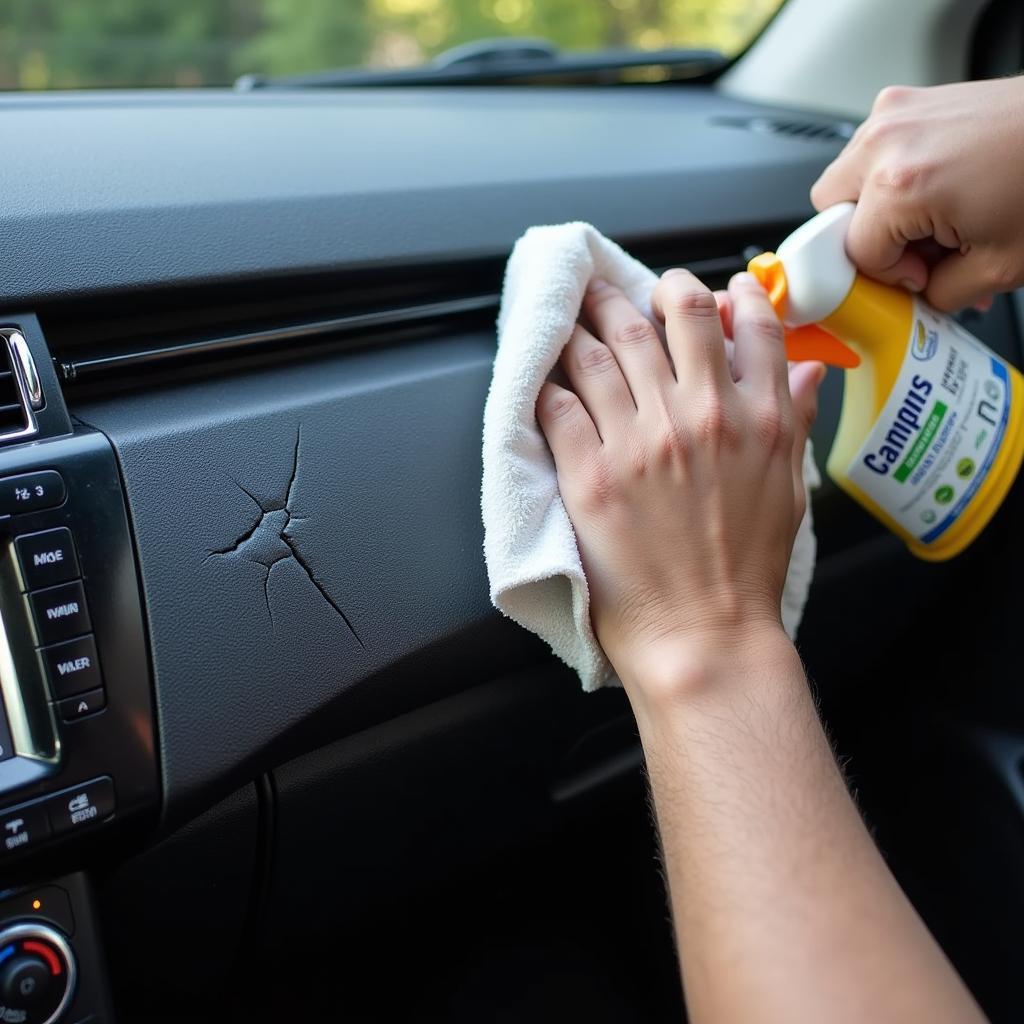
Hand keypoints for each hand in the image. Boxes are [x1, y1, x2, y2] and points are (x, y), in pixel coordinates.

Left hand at [536, 270, 822, 701]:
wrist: (702, 635)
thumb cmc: (744, 574)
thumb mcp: (790, 491)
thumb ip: (795, 420)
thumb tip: (809, 369)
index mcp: (755, 418)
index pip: (747, 322)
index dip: (724, 293)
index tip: (708, 291)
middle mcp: (699, 417)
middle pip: (669, 316)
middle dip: (644, 291)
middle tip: (622, 290)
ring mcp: (641, 442)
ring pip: (604, 348)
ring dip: (588, 321)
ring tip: (577, 314)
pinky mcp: (590, 474)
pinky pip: (561, 403)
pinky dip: (551, 380)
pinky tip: (548, 375)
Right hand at [811, 77, 1023, 311]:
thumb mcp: (997, 267)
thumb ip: (936, 294)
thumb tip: (914, 297)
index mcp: (899, 184)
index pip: (852, 254)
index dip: (885, 277)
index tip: (913, 281)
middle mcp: (888, 140)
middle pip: (831, 210)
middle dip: (865, 239)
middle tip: (913, 254)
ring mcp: (899, 112)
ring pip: (847, 180)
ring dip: (877, 209)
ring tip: (932, 221)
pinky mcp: (916, 102)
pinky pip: (877, 152)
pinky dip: (895, 179)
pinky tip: (940, 193)